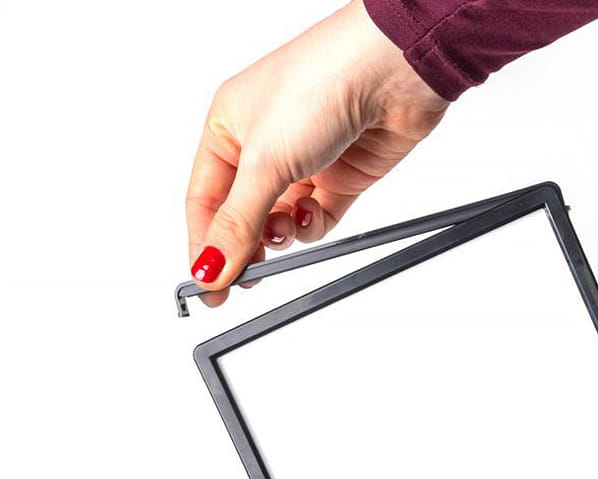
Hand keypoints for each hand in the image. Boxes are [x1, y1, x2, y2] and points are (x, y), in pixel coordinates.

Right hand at [185, 0, 447, 306]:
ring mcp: (304, 161)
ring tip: (286, 230)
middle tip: (248, 277)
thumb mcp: (264, 161)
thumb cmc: (319, 85)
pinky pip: (318, 218)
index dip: (204, 244)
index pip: (205, 200)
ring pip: (281, 220)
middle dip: (245, 247)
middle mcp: (263, 144)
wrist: (391, 73)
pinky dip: (314, 225)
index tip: (208, 284)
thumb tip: (210, 265)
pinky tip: (314, 214)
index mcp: (228, 127)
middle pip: (243, 215)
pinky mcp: (340, 176)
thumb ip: (238, 222)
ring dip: (282, 234)